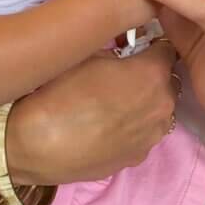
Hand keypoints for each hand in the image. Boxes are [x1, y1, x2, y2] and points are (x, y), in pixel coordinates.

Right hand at [5, 44, 177, 184]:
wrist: (37, 144)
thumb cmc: (60, 91)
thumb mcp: (88, 55)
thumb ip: (117, 52)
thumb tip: (125, 54)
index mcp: (154, 73)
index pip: (167, 49)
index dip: (151, 46)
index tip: (137, 48)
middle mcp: (163, 105)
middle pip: (167, 82)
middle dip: (150, 76)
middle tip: (121, 77)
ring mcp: (152, 136)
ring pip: (158, 111)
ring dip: (145, 104)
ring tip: (113, 106)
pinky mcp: (138, 158)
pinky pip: (143, 135)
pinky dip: (133, 129)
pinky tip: (107, 129)